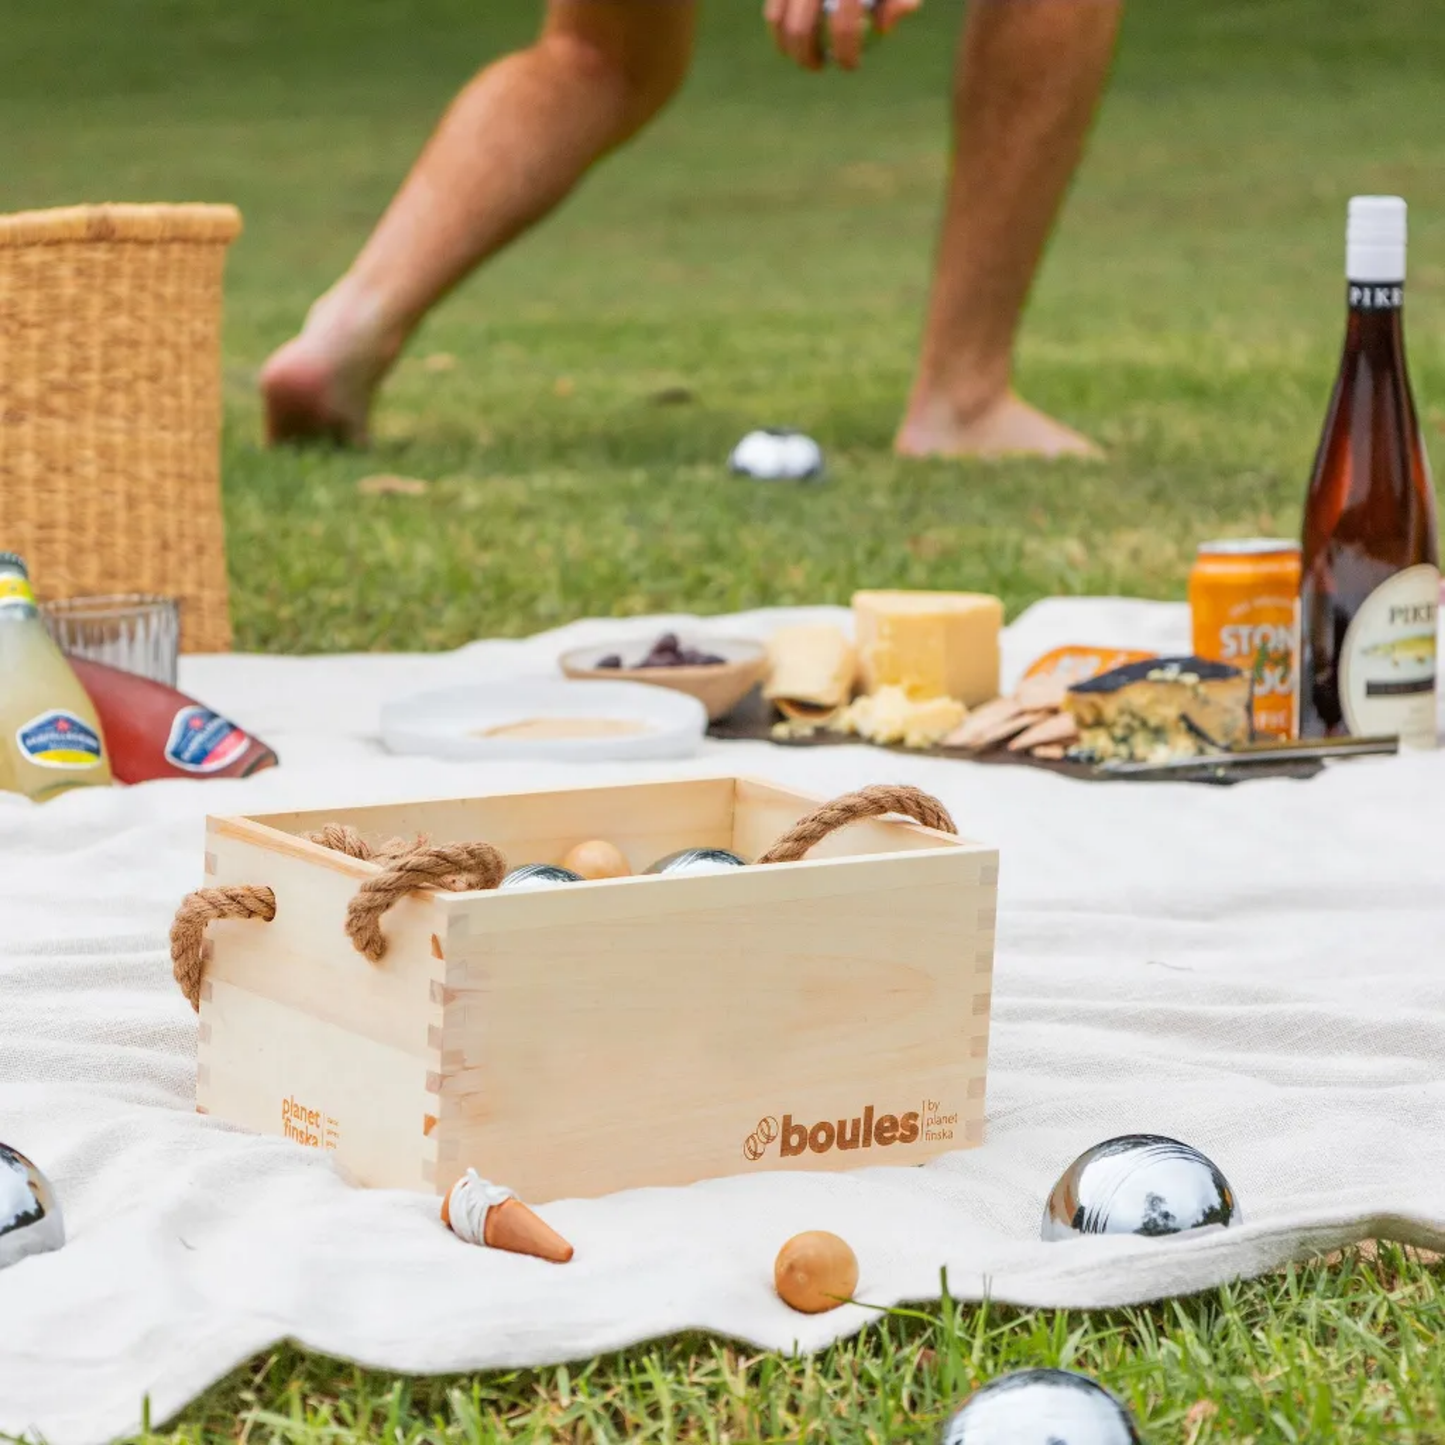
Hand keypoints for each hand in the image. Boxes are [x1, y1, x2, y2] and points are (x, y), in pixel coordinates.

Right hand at [763, 0, 920, 72]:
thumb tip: (882, 28)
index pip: (843, 23)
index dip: (846, 52)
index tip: (850, 66)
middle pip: (802, 27)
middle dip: (809, 57)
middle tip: (821, 67)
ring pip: (779, 21)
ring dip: (790, 49)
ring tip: (807, 60)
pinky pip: (772, 10)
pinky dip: (778, 31)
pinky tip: (790, 45)